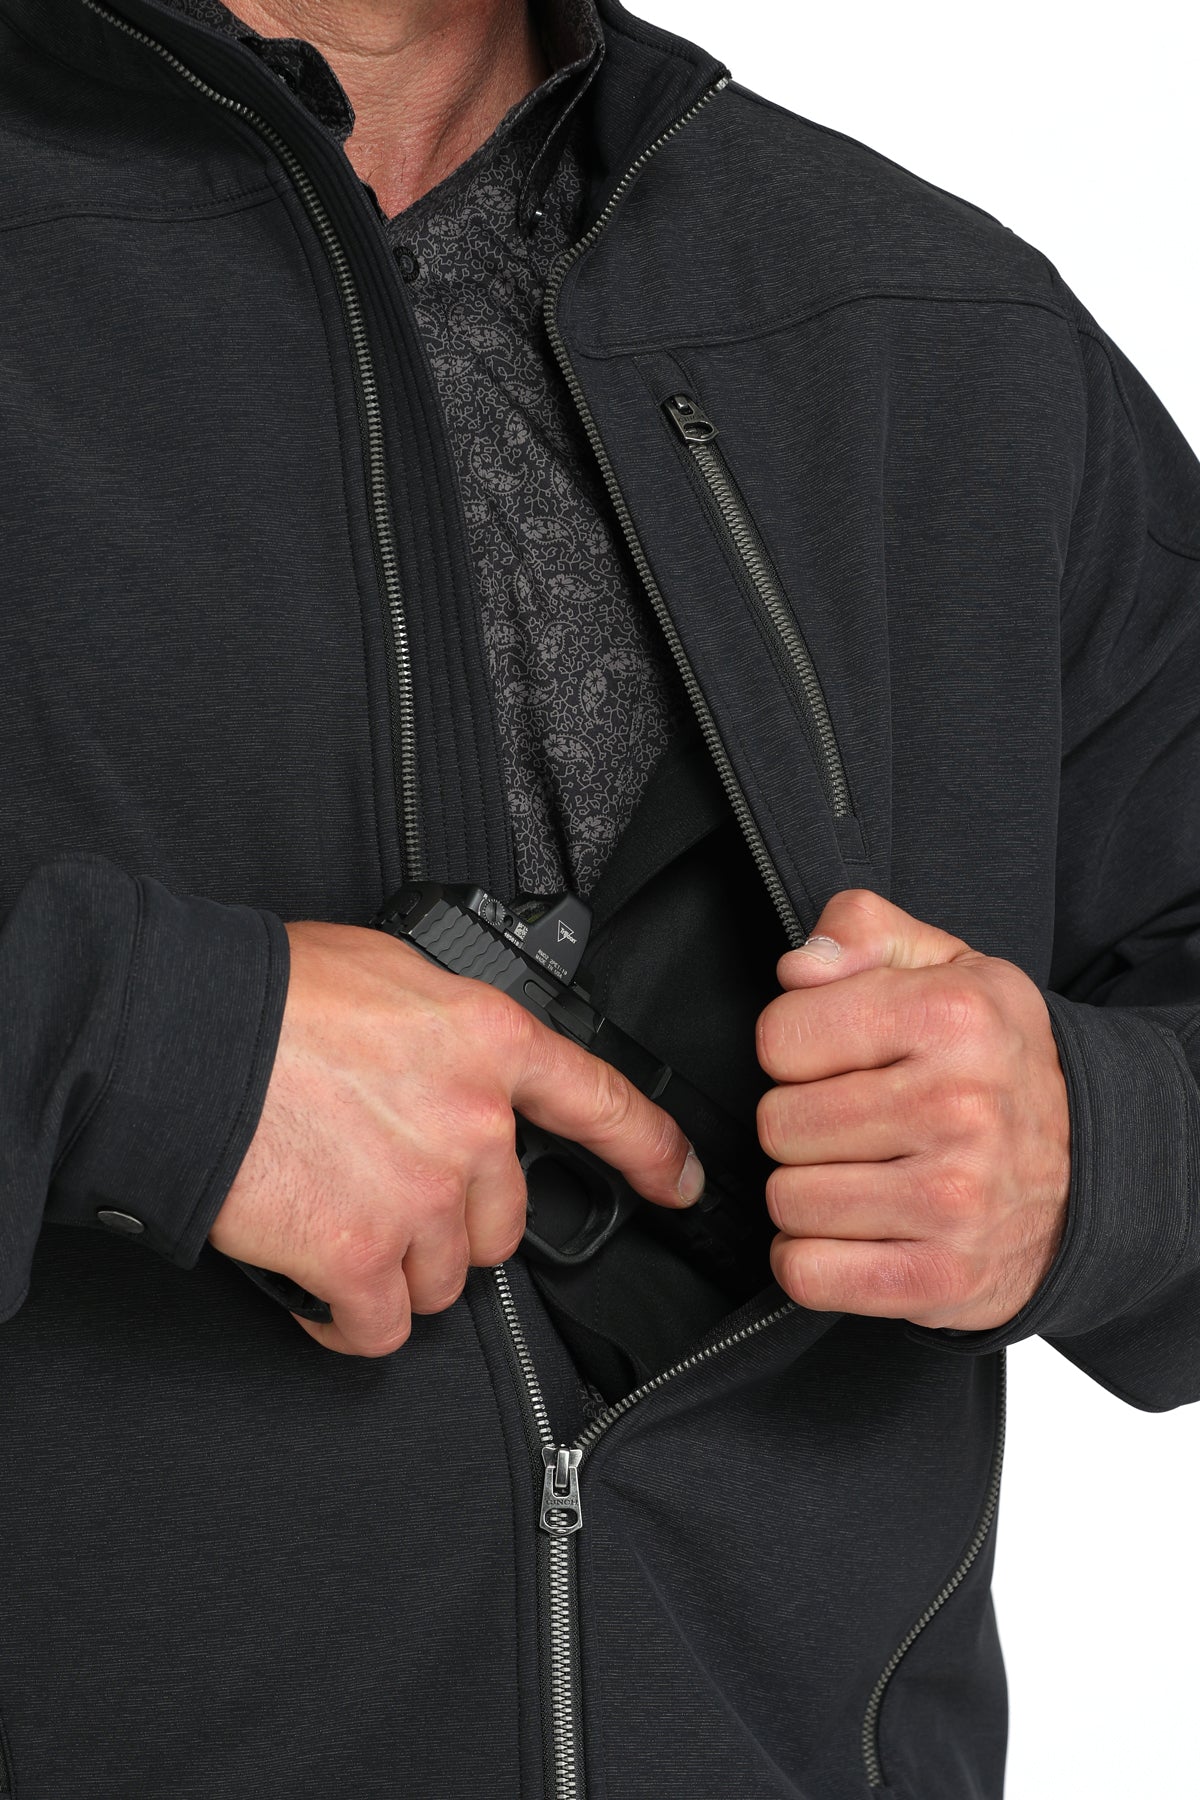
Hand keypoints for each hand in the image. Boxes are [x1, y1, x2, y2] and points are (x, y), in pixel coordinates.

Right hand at [210, 921, 703, 1355]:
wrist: (181, 1038)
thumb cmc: (265, 995)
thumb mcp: (388, 973)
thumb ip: (446, 1031)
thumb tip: (447, 1065)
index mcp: (487, 1041)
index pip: (601, 1103)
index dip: (652, 1152)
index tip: (679, 1183)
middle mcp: (473, 1123)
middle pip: (504, 1220)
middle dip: (453, 1220)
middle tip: (384, 1187)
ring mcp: (424, 1195)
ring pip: (445, 1277)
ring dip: (397, 1266)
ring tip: (336, 1215)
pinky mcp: (362, 1256)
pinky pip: (382, 1326)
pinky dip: (350, 1320)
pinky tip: (321, 1288)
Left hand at [755, 890, 1069, 1329]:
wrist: (1092, 1168)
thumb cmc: (995, 1061)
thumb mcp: (948, 966)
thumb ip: (863, 930)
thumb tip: (797, 966)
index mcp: (953, 1016)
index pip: (779, 1037)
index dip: (794, 1048)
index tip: (836, 1058)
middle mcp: (959, 1106)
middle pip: (777, 1123)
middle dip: (800, 1122)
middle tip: (854, 1123)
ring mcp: (955, 1201)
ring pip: (786, 1200)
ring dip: (807, 1192)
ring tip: (860, 1174)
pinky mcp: (943, 1278)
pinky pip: (809, 1275)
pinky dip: (812, 1261)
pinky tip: (852, 1232)